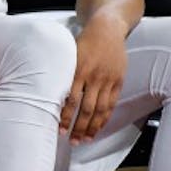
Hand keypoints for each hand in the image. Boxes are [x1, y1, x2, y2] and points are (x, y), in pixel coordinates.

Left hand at [60, 23, 127, 142]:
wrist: (107, 28)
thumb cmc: (84, 41)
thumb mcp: (69, 54)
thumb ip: (63, 73)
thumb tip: (52, 95)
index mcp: (78, 69)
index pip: (71, 100)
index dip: (66, 117)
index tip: (60, 130)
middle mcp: (93, 76)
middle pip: (86, 109)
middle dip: (78, 127)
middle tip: (71, 141)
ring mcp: (107, 80)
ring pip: (100, 109)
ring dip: (92, 127)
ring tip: (84, 140)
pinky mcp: (118, 81)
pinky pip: (111, 104)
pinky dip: (104, 118)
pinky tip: (98, 127)